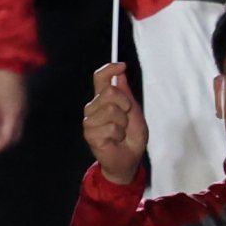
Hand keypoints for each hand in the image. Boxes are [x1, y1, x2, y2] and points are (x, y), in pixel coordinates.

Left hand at [0, 63, 25, 158]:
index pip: (7, 138)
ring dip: (5, 136)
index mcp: (14, 115)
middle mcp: (22, 114)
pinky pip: (17, 120)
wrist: (12, 61)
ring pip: (16, 128)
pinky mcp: (22, 100)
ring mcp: (24, 106)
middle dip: (2, 144)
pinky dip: (7, 126)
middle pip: (14, 136)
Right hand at [78, 60, 146, 188]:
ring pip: (111, 110)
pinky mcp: (90, 134)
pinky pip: (110, 127)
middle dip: (125, 104)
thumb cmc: (131, 137)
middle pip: (109, 91)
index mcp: (103, 99)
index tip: (122, 66)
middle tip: (127, 119)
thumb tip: (121, 75)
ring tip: (121, 132)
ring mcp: (90, 121)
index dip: (109, 69)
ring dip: (123, 123)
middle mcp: (93, 107)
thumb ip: (127, 95)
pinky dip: (118, 134)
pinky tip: (115, 140)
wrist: (129, 160)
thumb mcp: (135, 113)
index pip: (100, 78)